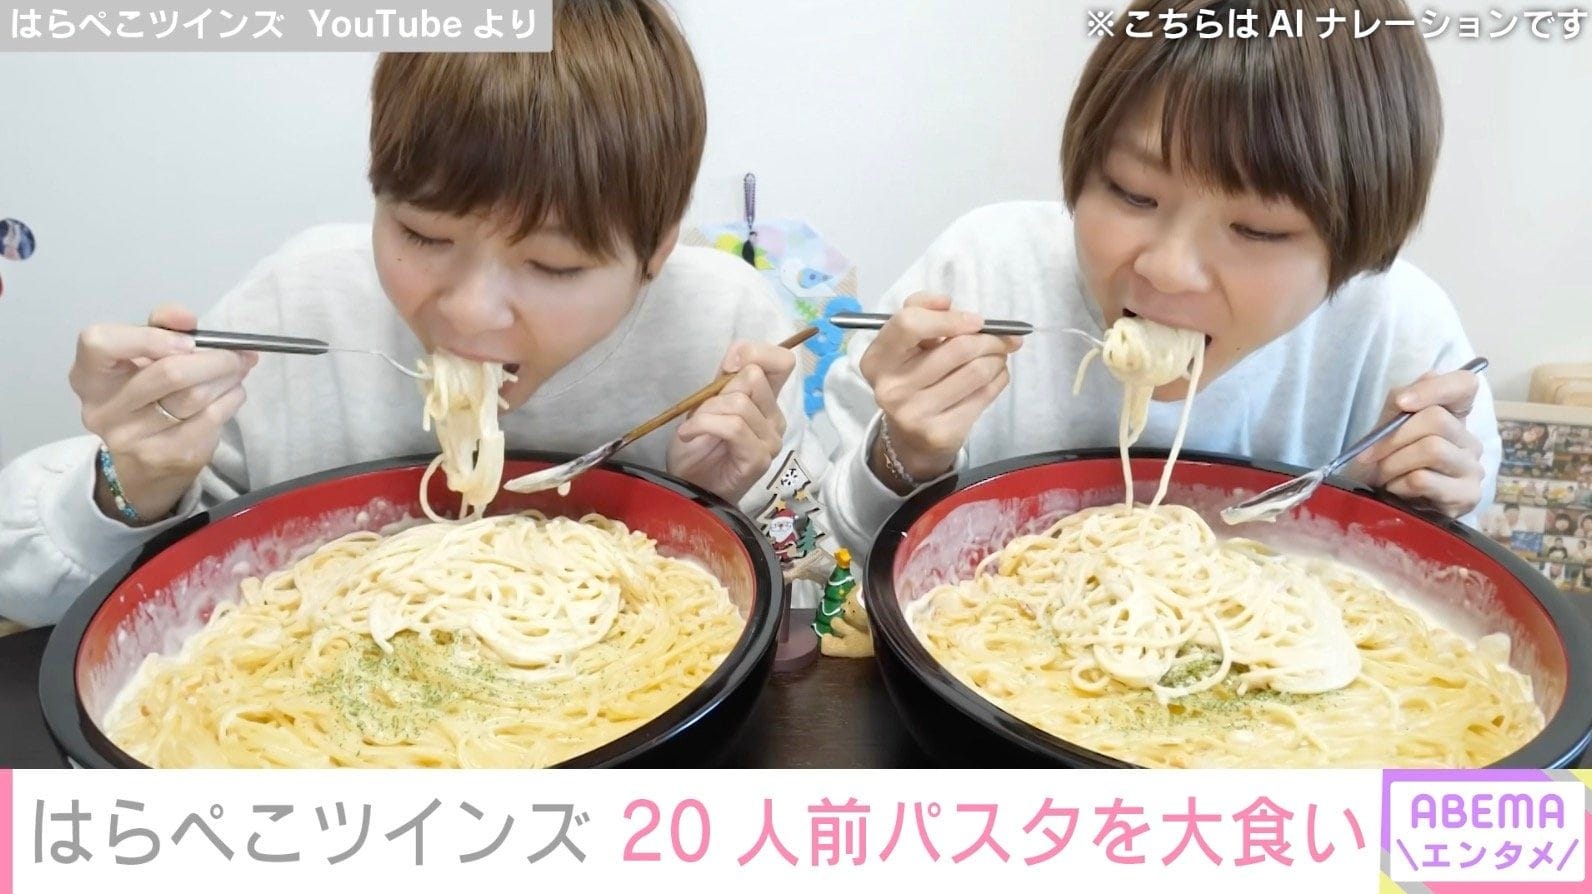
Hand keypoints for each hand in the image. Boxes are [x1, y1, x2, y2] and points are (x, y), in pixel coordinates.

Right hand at [70, 303, 256, 523]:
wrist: (143, 458)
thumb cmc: (144, 389)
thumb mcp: (142, 353)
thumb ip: (161, 325)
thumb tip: (186, 318)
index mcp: (88, 375)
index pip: (100, 344)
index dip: (149, 337)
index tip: (188, 340)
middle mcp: (102, 409)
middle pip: (168, 373)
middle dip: (214, 358)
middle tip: (236, 353)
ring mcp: (132, 437)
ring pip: (195, 396)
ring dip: (228, 378)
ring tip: (237, 369)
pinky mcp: (166, 455)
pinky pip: (211, 419)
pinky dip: (231, 399)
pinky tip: (232, 393)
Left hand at [668, 340, 794, 503]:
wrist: (688, 486)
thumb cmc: (697, 447)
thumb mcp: (706, 403)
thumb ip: (725, 380)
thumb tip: (738, 356)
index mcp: (765, 400)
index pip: (783, 361)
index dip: (755, 353)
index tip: (727, 368)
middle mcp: (775, 417)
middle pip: (754, 377)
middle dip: (719, 392)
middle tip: (703, 414)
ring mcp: (771, 439)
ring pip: (741, 402)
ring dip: (706, 413)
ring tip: (692, 430)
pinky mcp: (759, 458)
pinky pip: (734, 427)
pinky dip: (704, 425)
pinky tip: (688, 436)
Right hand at [857, 292, 1020, 491]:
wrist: (912, 437)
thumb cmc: (913, 376)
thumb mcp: (906, 343)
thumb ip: (921, 312)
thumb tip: (947, 302)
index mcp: (876, 359)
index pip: (909, 324)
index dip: (949, 318)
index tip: (976, 321)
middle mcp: (890, 387)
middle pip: (956, 349)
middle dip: (989, 339)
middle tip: (1002, 338)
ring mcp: (914, 413)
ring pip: (976, 371)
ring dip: (998, 358)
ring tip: (998, 356)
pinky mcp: (940, 433)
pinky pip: (984, 395)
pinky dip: (999, 379)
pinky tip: (996, 375)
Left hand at [1352, 368, 1484, 517]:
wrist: (1380, 504)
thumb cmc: (1384, 462)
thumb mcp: (1386, 427)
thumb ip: (1398, 404)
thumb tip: (1407, 397)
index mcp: (1455, 417)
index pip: (1465, 384)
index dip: (1435, 388)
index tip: (1401, 403)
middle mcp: (1470, 440)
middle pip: (1437, 419)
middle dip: (1393, 438)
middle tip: (1371, 456)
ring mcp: (1473, 469)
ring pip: (1432, 449)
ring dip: (1393, 463)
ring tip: (1383, 475)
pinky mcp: (1467, 496)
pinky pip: (1424, 480)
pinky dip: (1397, 484)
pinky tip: (1396, 491)